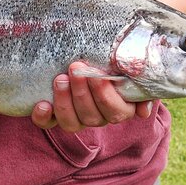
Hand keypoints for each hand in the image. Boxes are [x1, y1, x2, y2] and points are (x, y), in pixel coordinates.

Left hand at [31, 62, 153, 131]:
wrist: (89, 60)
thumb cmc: (114, 63)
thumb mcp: (131, 69)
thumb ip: (140, 83)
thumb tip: (143, 111)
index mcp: (119, 109)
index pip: (115, 111)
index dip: (105, 96)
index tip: (97, 75)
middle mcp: (98, 118)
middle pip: (91, 116)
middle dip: (82, 92)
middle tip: (75, 68)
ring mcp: (76, 119)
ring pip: (71, 122)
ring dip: (64, 102)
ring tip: (60, 79)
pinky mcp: (55, 116)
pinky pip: (48, 124)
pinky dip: (43, 117)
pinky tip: (42, 104)